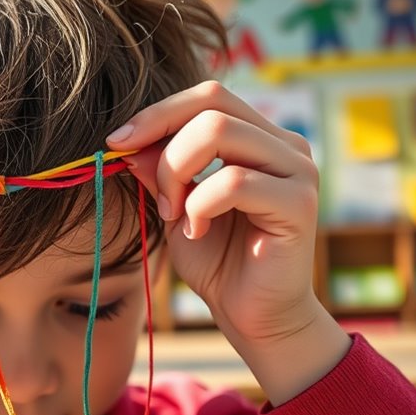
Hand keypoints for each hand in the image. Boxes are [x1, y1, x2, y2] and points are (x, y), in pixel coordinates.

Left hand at [106, 81, 320, 346]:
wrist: (254, 318)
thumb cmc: (218, 262)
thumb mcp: (176, 207)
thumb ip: (159, 170)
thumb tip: (130, 140)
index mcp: (260, 138)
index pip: (209, 96)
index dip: (158, 113)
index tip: (116, 142)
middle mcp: (286, 145)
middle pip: (213, 103)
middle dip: (165, 144)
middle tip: (156, 195)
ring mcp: (298, 170)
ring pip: (220, 132)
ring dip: (179, 173)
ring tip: (176, 214)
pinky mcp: (299, 203)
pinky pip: (234, 181)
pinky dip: (200, 205)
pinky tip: (197, 231)